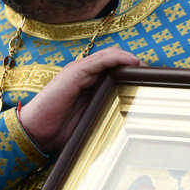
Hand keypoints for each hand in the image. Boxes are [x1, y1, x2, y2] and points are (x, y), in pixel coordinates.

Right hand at [17, 47, 140, 153]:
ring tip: (146, 67)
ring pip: (109, 57)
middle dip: (134, 66)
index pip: (114, 70)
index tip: (151, 82)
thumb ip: (107, 114)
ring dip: (129, 59)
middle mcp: (85, 74)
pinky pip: (100, 60)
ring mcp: (79, 71)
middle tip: (153, 77)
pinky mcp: (75, 72)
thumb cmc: (60, 131)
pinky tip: (132, 61)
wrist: (35, 132)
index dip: (132, 72)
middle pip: (114, 61)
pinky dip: (117, 58)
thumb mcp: (91, 121)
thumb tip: (132, 121)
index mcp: (89, 85)